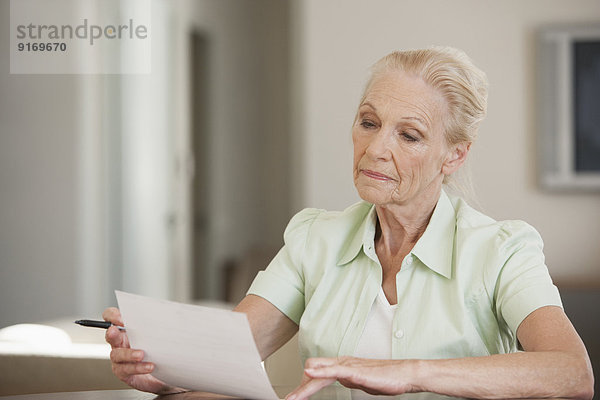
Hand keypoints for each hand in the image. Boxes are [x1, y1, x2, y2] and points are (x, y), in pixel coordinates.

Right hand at [103, 307, 184, 393]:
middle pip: (110, 335)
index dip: (113, 316)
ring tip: (141, 355)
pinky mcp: (124, 372)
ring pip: (117, 354)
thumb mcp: (157, 335)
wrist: (163, 372)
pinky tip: (149, 366)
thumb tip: (167, 313)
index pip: (112, 317)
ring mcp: (120, 358)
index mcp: (126, 330)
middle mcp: (120, 343)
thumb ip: (157, 324)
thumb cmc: (158, 351)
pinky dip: (138, 368)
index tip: (122, 318)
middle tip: (115, 331)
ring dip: (129, 354)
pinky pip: (126, 369)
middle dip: (112, 333)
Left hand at [285, 356, 415, 399]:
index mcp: (343, 364)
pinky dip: (319, 372)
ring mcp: (347, 365)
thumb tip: (341, 380)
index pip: (317, 371)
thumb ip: (350, 378)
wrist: (405, 374)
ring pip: (318, 371)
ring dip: (303, 386)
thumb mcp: (362, 380)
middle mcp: (342, 362)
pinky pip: (333, 370)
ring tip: (293, 397)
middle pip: (313, 370)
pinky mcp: (354, 370)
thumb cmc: (387, 377)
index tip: (296, 396)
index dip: (305, 384)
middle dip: (299, 386)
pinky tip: (309, 374)